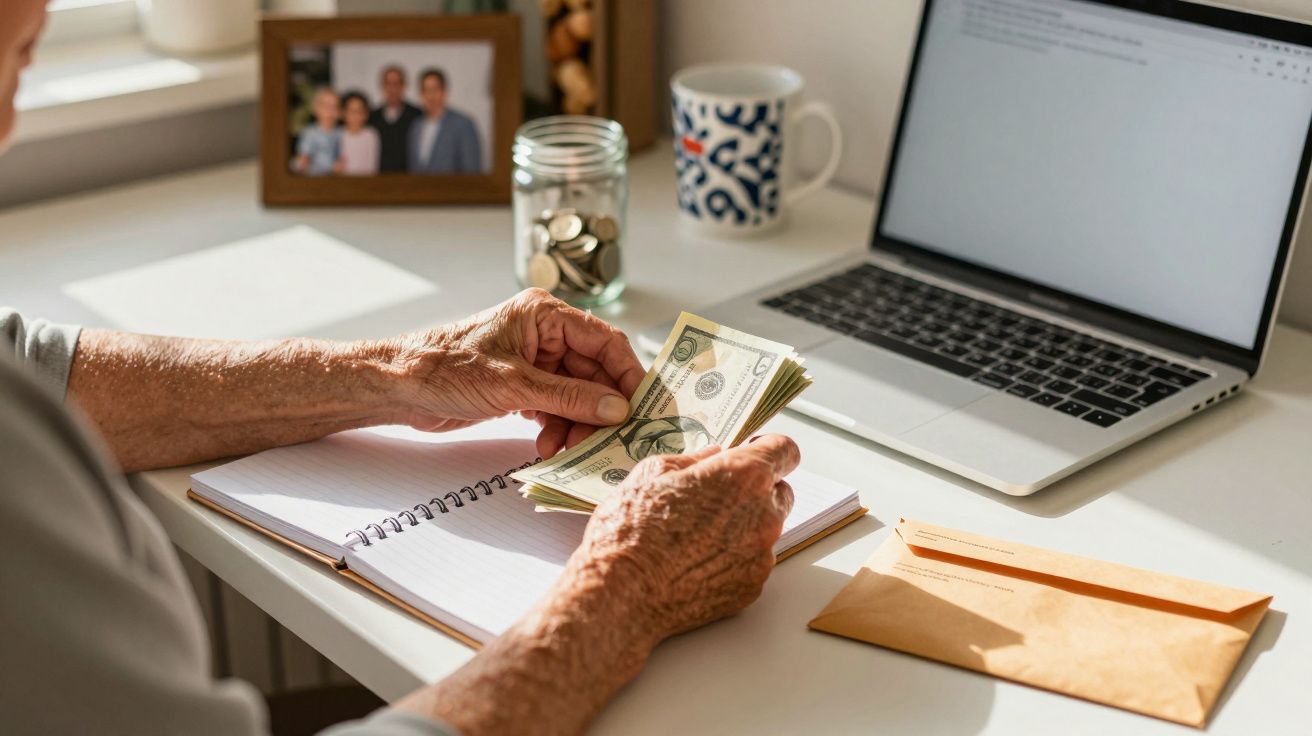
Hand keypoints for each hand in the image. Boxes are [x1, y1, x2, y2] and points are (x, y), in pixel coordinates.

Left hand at [394, 289, 645, 457]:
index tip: (641, 407)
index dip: (627, 374)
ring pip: (577, 395)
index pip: (605, 341)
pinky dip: (558, 427)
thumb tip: (617, 408)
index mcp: (545, 315)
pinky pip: (557, 406)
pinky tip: (548, 444)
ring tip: (564, 447)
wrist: (399, 387)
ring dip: (576, 424)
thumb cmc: (445, 369)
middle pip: (594, 373)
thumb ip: (570, 397)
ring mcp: (534, 361)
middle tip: (605, 440)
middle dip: (598, 409)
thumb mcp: (515, 385)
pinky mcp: (522, 385)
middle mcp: (544, 334)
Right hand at [569, 434, 799, 643]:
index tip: (755, 452)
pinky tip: (697, 562)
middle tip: (717, 496)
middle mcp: (763, 514)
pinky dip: (734, 559)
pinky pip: (753, 563)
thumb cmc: (631, 530)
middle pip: (780, 491)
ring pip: (766, 530)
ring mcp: (761, 554)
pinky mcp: (753, 586)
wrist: (621, 591)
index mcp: (742, 476)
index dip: (769, 448)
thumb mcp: (652, 473)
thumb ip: (694, 459)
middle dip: (755, 489)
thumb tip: (712, 455)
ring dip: (744, 526)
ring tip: (698, 535)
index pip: (785, 450)